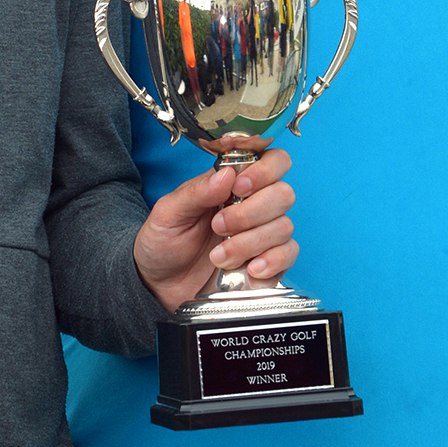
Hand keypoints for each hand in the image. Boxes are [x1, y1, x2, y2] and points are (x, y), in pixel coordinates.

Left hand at [133, 147, 296, 313]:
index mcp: (234, 185)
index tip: (239, 187)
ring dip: (250, 242)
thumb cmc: (163, 242)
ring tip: (218, 256)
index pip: (273, 161)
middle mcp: (255, 206)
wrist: (158, 285)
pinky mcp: (268, 264)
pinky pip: (289, 255)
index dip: (264, 171)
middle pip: (283, 194)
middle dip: (250, 212)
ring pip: (284, 227)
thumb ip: (197, 191)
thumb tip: (227, 174)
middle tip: (218, 226)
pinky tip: (249, 269)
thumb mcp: (169, 212)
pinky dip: (272, 261)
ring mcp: (264, 236)